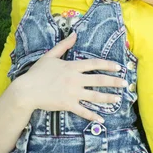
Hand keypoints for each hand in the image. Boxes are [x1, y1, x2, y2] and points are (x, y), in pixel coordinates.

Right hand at [12, 32, 126, 122]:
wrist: (27, 90)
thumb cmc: (37, 72)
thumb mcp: (50, 56)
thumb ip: (64, 45)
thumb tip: (74, 34)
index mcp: (72, 66)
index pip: (94, 64)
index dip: (108, 65)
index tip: (118, 67)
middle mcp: (75, 79)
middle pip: (99, 80)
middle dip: (114, 82)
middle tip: (125, 84)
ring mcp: (72, 93)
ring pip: (95, 96)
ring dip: (108, 98)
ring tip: (118, 99)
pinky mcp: (68, 105)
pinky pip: (83, 111)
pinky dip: (93, 115)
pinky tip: (101, 118)